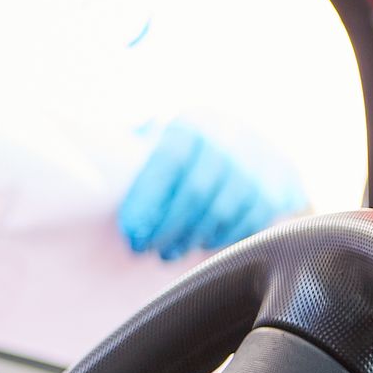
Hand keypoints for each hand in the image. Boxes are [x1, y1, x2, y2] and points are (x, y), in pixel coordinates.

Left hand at [119, 120, 304, 260]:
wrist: (246, 146)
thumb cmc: (181, 151)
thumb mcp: (153, 138)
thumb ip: (129, 152)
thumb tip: (89, 168)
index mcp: (192, 121)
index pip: (169, 161)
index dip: (148, 201)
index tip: (131, 232)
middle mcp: (231, 134)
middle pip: (196, 193)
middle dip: (166, 228)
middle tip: (145, 248)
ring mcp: (262, 159)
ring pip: (224, 211)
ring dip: (192, 238)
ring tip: (169, 251)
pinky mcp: (283, 185)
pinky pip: (252, 221)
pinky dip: (223, 238)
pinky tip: (202, 244)